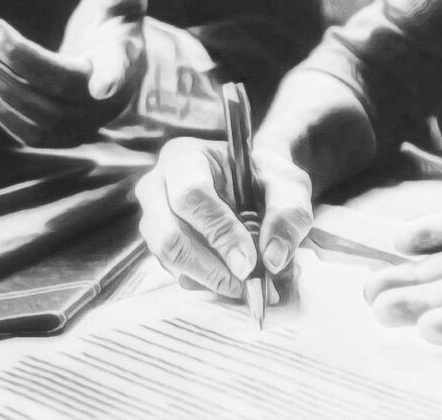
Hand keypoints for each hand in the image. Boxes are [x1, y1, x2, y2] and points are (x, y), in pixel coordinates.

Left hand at [0, 0, 150, 146]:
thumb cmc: (114, 28)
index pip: (117, 70)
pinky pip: (34, 136)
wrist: (112, 71)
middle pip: (63, 87)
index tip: (102, 86)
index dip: (111, 78)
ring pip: (45, 117)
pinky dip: (6, 113)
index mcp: (122, 60)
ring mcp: (87, 122)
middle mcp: (107, 99)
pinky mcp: (66, 136)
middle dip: (24, 62)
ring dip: (6, 89)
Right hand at [135, 137, 312, 298]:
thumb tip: (273, 258)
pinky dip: (208, 283)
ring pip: (169, 260)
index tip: (248, 263)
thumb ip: (288, 214)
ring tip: (245, 284)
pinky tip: (235, 279)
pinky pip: (176, 272)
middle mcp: (157, 187)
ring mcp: (153, 219)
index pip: (191, 196)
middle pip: (169, 236)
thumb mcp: (288, 185)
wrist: (254, 185)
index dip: (220, 233)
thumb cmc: (266, 179)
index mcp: (185, 158)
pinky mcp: (159, 247)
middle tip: (246, 284)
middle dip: (210, 267)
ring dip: (210, 279)